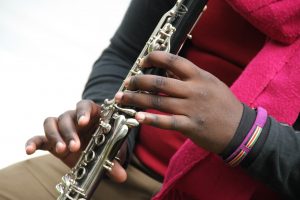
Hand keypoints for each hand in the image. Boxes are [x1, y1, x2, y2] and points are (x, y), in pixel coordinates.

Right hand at [25, 100, 126, 182]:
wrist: (94, 148)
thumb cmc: (103, 143)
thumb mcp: (109, 151)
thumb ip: (113, 161)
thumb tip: (121, 176)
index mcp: (91, 114)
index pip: (85, 105)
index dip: (83, 111)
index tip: (84, 122)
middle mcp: (74, 118)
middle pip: (66, 117)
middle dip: (70, 132)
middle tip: (75, 147)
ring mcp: (61, 128)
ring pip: (51, 123)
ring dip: (55, 136)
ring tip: (62, 151)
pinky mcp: (51, 140)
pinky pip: (39, 137)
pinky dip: (33, 142)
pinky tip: (29, 150)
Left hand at [115, 51, 242, 153]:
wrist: (241, 129)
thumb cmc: (223, 104)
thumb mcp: (210, 83)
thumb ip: (189, 77)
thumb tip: (166, 70)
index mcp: (199, 76)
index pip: (173, 60)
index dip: (154, 58)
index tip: (141, 62)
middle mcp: (194, 90)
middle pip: (159, 82)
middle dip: (138, 81)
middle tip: (126, 83)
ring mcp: (192, 109)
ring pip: (158, 102)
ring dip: (136, 99)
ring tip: (122, 98)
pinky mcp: (191, 127)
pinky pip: (167, 122)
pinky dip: (151, 119)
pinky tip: (137, 116)